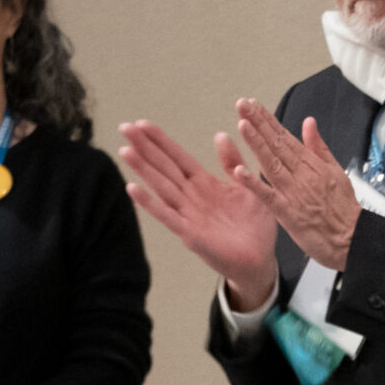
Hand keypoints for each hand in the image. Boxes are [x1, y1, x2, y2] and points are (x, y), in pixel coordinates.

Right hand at [118, 121, 280, 307]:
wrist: (261, 261)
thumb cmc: (254, 227)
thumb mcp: (248, 187)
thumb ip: (233, 163)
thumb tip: (220, 135)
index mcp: (205, 185)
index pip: (178, 157)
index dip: (161, 141)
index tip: (142, 123)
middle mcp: (192, 198)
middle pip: (164, 167)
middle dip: (145, 147)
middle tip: (124, 126)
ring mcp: (189, 216)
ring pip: (162, 187)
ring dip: (143, 169)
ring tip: (125, 150)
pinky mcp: (191, 235)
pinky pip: (168, 216)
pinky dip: (150, 203)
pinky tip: (133, 189)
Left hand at [231, 101, 360, 273]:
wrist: (354, 239)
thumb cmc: (344, 210)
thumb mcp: (335, 171)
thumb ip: (319, 146)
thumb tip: (309, 122)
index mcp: (311, 164)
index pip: (285, 137)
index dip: (268, 120)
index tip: (253, 105)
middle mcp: (302, 174)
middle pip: (277, 145)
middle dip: (258, 124)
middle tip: (242, 105)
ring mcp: (294, 193)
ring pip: (272, 164)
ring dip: (256, 144)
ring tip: (242, 125)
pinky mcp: (289, 213)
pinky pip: (269, 196)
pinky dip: (255, 184)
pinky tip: (241, 171)